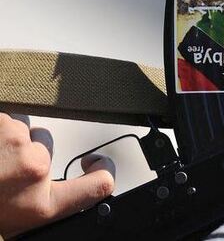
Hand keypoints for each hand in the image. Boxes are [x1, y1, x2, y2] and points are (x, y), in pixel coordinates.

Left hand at [0, 113, 114, 237]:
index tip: (96, 166)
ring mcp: (13, 141)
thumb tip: (47, 183)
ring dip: (1, 134)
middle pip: (46, 143)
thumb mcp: (13, 220)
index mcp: (41, 205)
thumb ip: (40, 201)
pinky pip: (4, 113)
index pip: (99, 186)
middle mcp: (34, 169)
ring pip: (19, 125)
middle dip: (23, 149)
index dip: (103, 173)